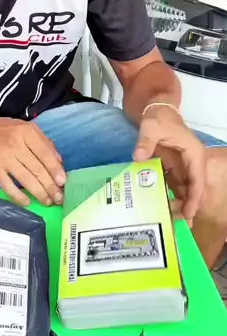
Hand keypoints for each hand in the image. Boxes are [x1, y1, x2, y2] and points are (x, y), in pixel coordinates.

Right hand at [0, 116, 65, 206]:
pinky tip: (27, 202)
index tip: (63, 182)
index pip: (45, 154)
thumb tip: (58, 162)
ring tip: (48, 201)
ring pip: (26, 180)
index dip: (55, 170)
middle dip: (50, 186)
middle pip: (38, 169)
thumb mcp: (24, 128)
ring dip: (39, 193)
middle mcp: (16, 144)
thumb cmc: (2, 130)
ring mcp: (4, 158)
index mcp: (26, 132)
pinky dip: (19, 196)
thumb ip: (43, 143)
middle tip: (59, 198)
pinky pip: (9, 187)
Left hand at [133, 105, 205, 221]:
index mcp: (194, 154)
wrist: (155, 110)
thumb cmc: (158, 118)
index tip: (188, 213)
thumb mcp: (151, 128)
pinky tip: (160, 209)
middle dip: (187, 207)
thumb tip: (137, 157)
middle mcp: (191, 162)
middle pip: (193, 189)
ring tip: (169, 222)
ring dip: (178, 204)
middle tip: (177, 225)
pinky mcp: (173, 168)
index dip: (195, 198)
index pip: (198, 179)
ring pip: (184, 190)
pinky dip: (168, 196)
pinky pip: (173, 185)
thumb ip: (145, 142)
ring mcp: (183, 166)